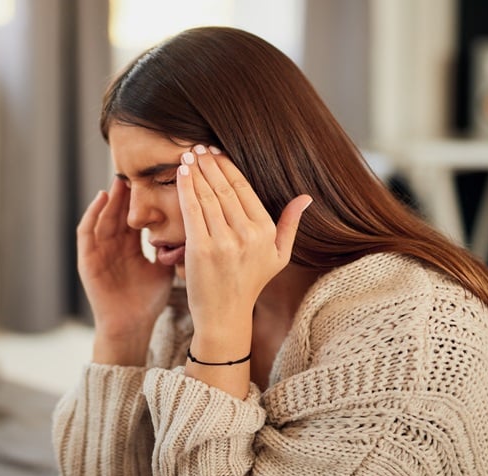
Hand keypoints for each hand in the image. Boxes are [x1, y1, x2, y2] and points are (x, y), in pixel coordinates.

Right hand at [77, 177, 173, 365]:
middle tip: (139, 170)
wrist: (131, 327)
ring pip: (103, 216)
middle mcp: (114, 245)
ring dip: (110, 197)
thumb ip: (175, 247)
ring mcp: (99, 251)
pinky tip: (102, 198)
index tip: (158, 179)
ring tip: (120, 179)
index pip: (137, 215)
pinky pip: (86, 232)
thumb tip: (197, 225)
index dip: (145, 198)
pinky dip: (92, 213)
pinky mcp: (87, 259)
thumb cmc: (149, 301)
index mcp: (132, 246)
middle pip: (120, 211)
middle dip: (127, 192)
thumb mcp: (165, 269)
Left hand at [176, 145, 310, 396]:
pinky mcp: (201, 249)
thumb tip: (306, 197)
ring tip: (187, 155)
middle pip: (225, 189)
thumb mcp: (278, 256)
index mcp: (266, 232)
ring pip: (208, 197)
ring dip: (196, 172)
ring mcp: (224, 242)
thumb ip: (290, 224)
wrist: (224, 316)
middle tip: (198, 147)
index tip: (216, 152)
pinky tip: (181, 174)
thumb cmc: (249, 284)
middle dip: (210, 164)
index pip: (244, 190)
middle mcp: (248, 235)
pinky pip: (192, 211)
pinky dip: (186, 189)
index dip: (228, 167)